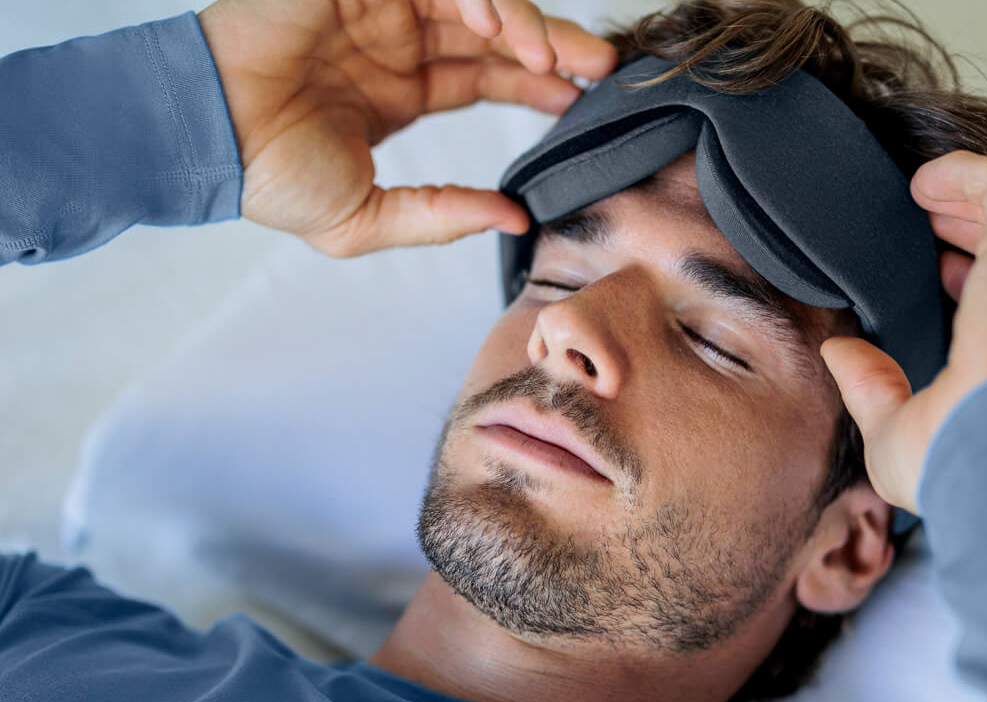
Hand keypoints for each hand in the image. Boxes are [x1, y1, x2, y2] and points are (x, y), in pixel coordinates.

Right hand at [196, 0, 617, 254]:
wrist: (208, 140)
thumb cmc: (269, 179)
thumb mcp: (367, 219)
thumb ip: (441, 217)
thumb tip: (513, 220)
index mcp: (398, 89)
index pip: (485, 73)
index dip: (536, 81)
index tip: (580, 100)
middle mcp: (394, 40)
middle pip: (494, 29)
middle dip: (552, 44)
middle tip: (601, 70)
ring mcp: (376, 3)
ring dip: (522, 19)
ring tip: (555, 59)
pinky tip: (501, 25)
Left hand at [819, 150, 986, 514]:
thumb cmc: (960, 469)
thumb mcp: (899, 432)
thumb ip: (872, 387)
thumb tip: (839, 351)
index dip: (984, 276)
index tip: (940, 272)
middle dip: (981, 227)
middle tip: (928, 224)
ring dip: (972, 197)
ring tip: (923, 194)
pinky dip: (964, 174)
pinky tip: (922, 182)